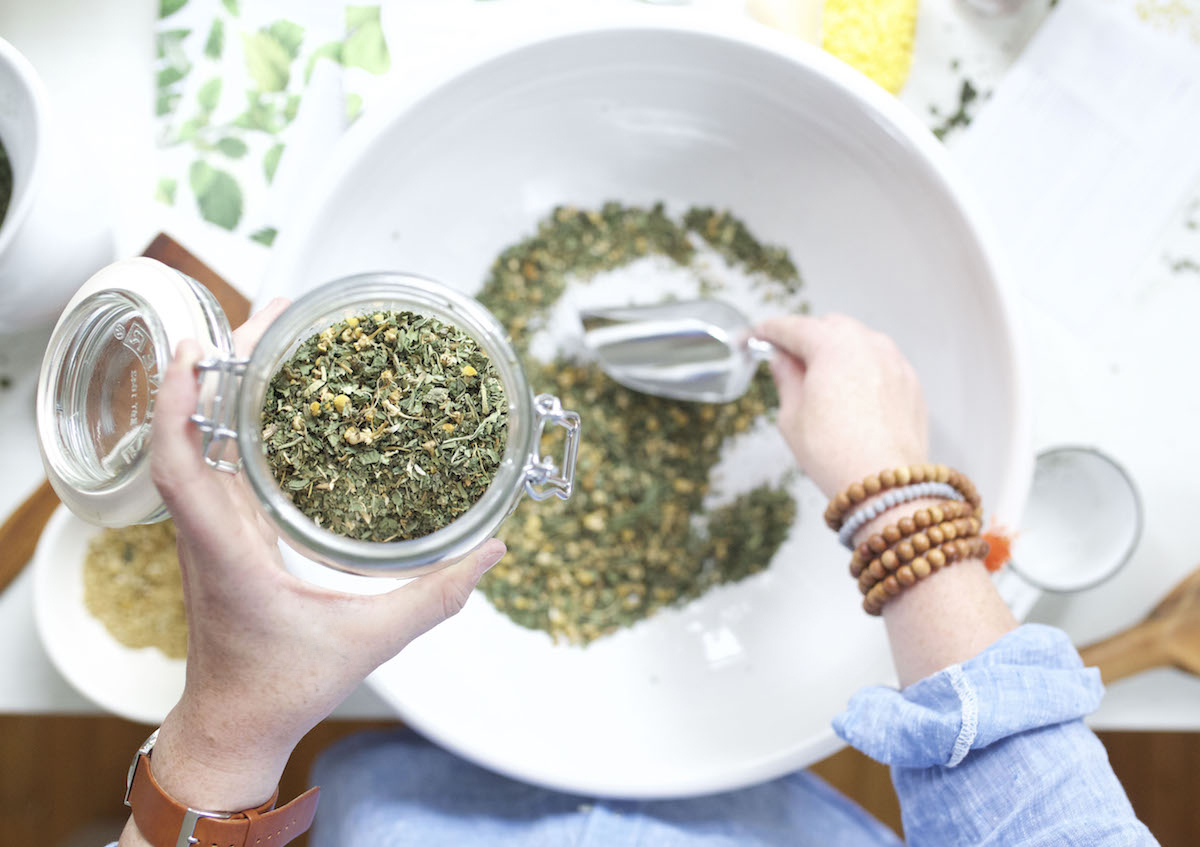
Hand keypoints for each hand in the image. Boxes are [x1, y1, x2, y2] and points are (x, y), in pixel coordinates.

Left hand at [142, 300, 505, 814]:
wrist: (235, 725)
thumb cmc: (284, 688)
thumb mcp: (371, 641)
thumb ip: (437, 596)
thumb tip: (494, 550)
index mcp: (229, 555)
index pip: (182, 469)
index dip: (181, 406)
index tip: (199, 351)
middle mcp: (208, 535)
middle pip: (190, 435)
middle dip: (219, 368)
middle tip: (270, 315)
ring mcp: (209, 535)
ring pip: (198, 446)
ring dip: (222, 390)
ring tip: (270, 340)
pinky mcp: (221, 538)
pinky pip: (214, 467)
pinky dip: (230, 423)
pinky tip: (272, 403)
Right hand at [756, 314, 927, 497]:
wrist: (885, 484)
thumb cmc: (834, 453)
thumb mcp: (792, 417)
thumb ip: (787, 379)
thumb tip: (783, 362)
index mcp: (833, 346)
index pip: (794, 327)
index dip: (771, 331)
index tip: (759, 335)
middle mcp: (869, 345)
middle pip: (831, 327)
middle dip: (808, 337)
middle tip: (789, 360)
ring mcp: (895, 362)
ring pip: (860, 342)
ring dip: (839, 351)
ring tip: (823, 379)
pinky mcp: (912, 383)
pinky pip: (882, 364)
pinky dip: (863, 369)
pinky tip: (853, 395)